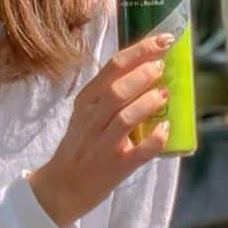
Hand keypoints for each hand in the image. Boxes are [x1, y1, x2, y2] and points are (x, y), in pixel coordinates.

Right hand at [27, 33, 172, 227]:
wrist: (61, 188)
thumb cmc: (81, 146)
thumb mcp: (87, 113)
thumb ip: (110, 93)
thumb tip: (149, 69)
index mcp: (85, 102)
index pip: (112, 67)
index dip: (140, 50)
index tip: (162, 39)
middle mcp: (92, 121)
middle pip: (117, 90)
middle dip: (143, 74)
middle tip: (162, 67)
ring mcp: (103, 145)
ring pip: (125, 118)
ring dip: (148, 102)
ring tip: (164, 93)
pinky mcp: (116, 167)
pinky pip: (139, 151)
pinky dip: (155, 139)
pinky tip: (166, 128)